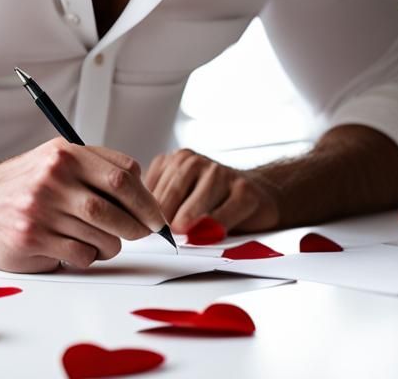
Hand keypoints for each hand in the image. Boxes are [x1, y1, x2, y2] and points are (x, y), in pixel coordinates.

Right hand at [0, 138, 169, 272]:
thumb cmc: (18, 186)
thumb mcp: (51, 161)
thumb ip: (91, 168)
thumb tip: (141, 190)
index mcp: (64, 153)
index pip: (123, 172)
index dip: (146, 197)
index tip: (155, 214)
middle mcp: (53, 176)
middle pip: (117, 205)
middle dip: (139, 225)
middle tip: (144, 233)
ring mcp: (42, 208)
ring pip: (103, 235)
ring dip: (113, 244)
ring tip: (103, 242)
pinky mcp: (33, 238)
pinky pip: (81, 255)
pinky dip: (89, 257)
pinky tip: (76, 249)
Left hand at [145, 148, 280, 235]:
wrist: (255, 190)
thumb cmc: (212, 197)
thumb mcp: (182, 193)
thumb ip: (163, 203)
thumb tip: (141, 226)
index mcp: (176, 160)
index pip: (152, 189)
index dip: (146, 212)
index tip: (144, 230)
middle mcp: (196, 162)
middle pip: (171, 195)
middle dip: (164, 220)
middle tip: (161, 237)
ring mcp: (220, 173)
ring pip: (194, 203)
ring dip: (186, 223)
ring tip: (180, 235)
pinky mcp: (243, 190)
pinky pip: (222, 214)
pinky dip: (211, 227)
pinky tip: (206, 234)